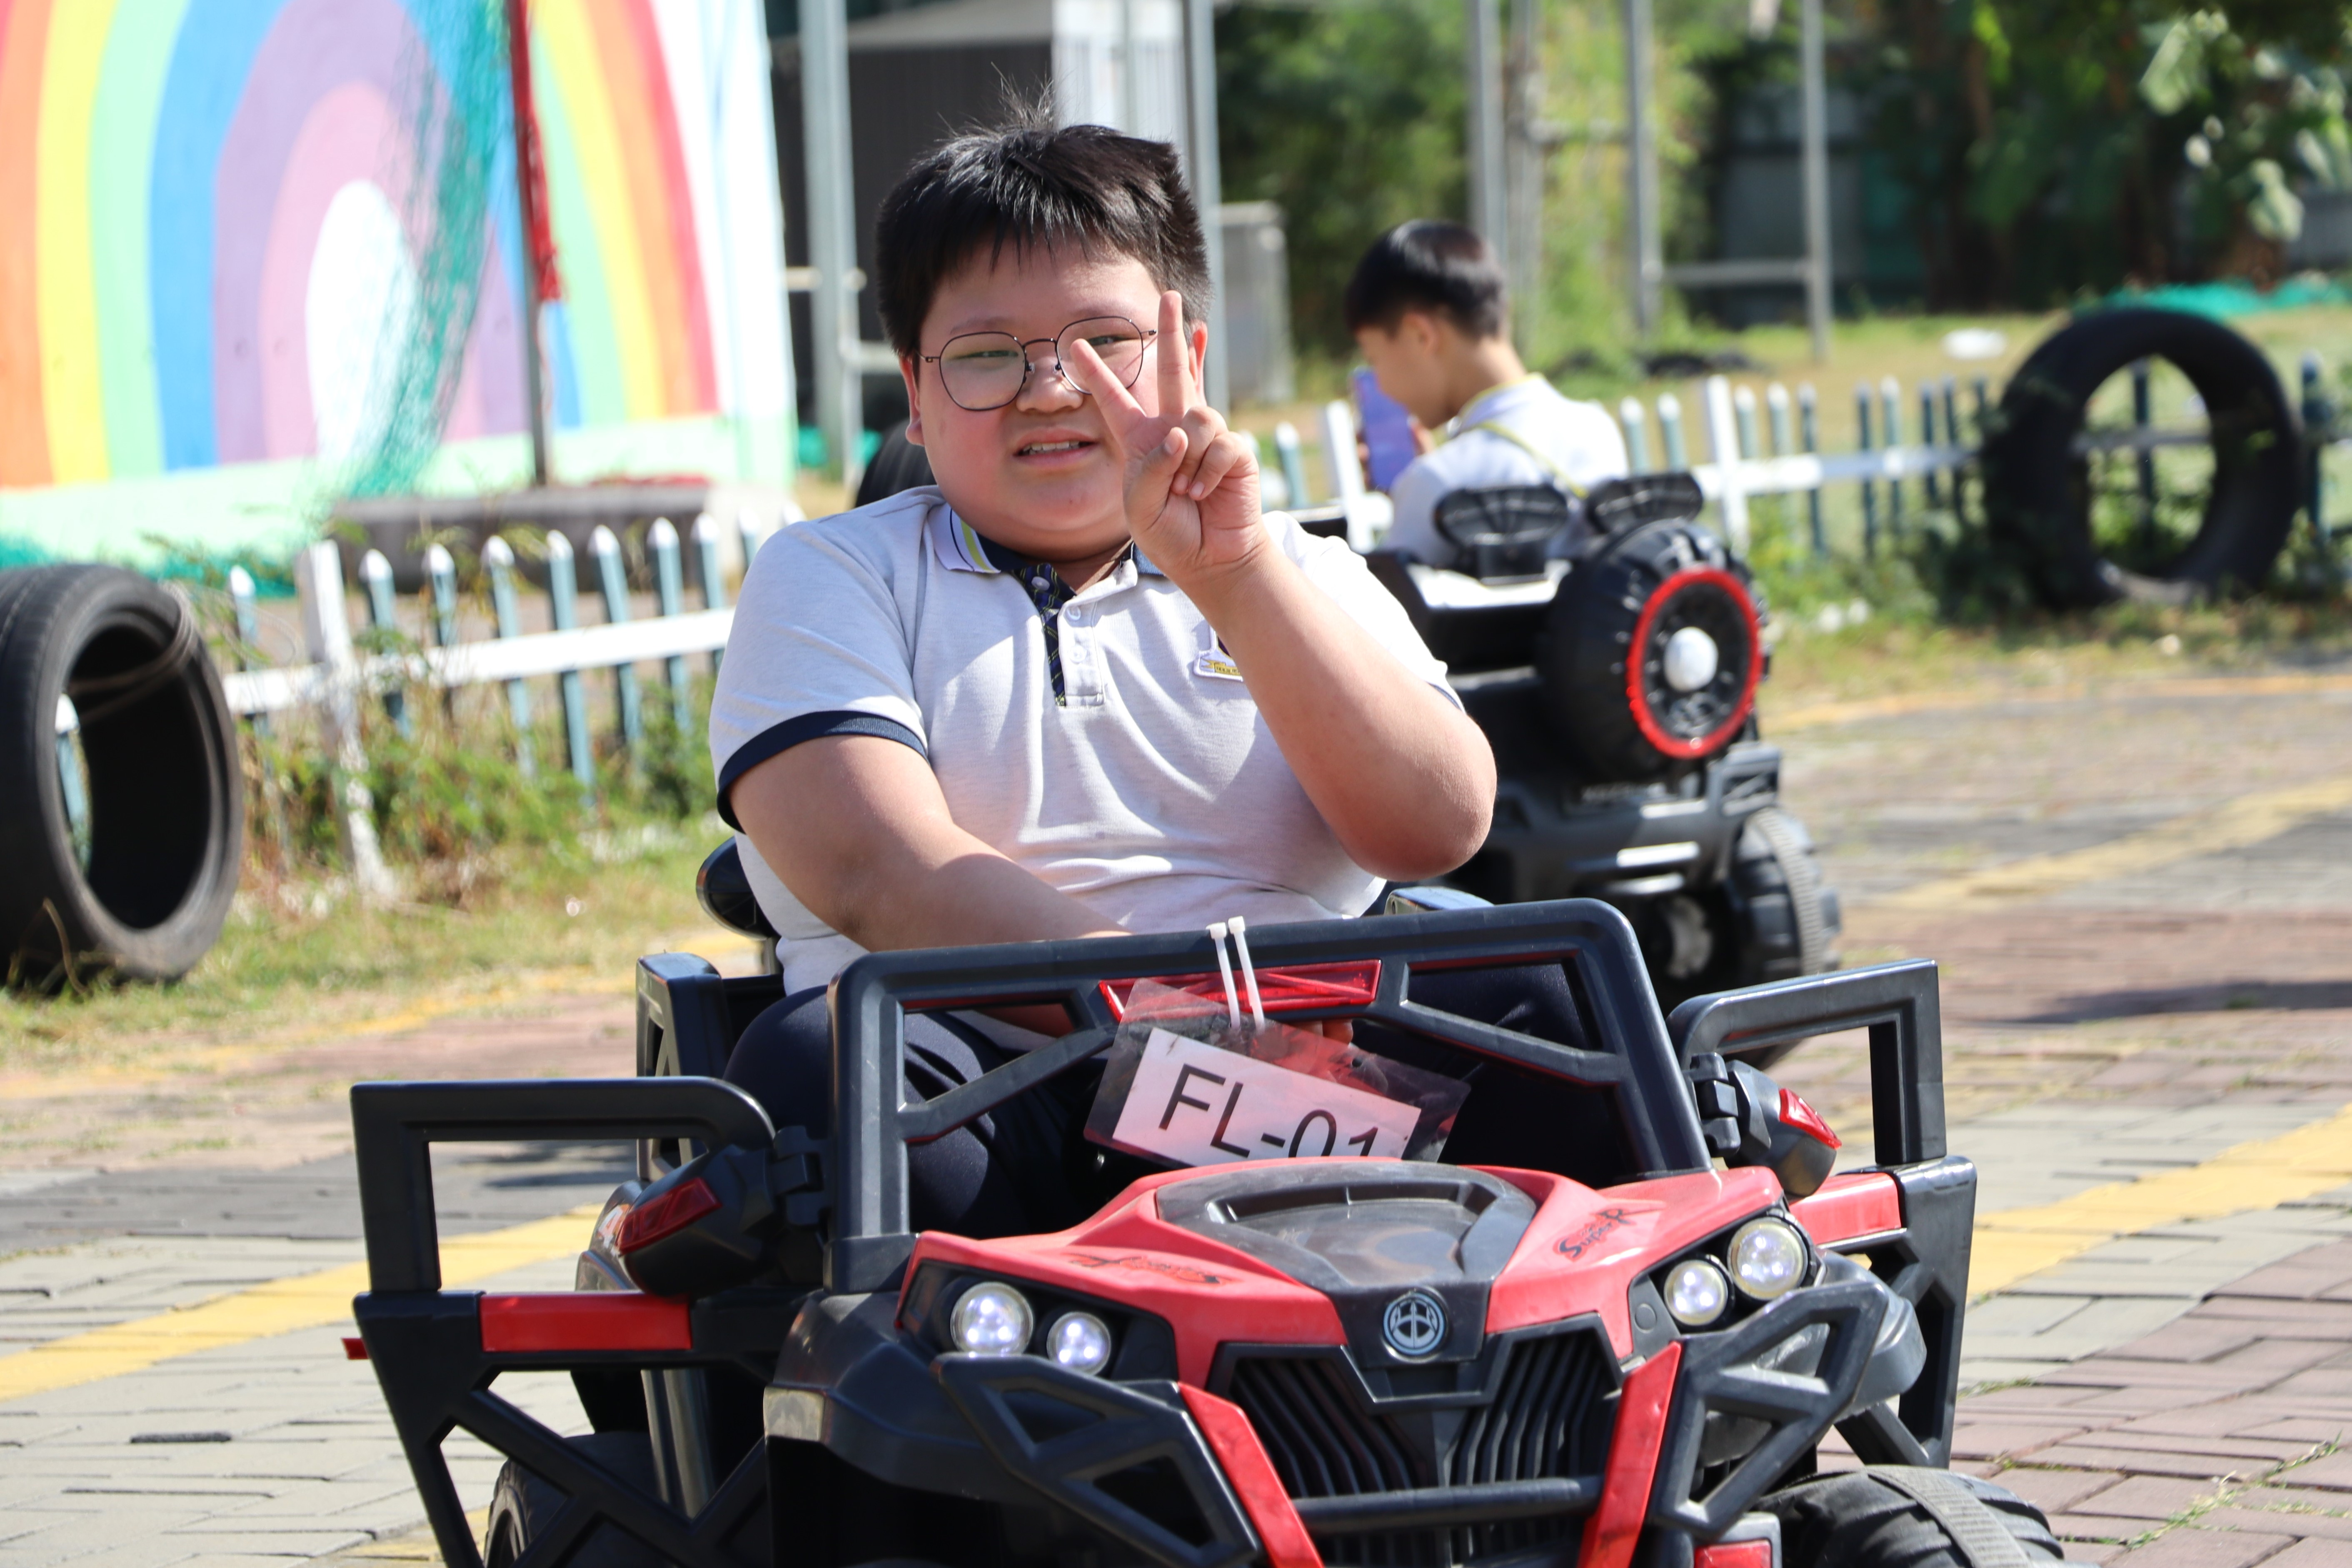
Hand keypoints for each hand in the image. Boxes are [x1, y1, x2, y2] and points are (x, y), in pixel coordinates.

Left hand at [1065, 291, 1263, 581]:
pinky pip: (1218, 443)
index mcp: (1141, 440)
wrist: (1210, 557)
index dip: (1097, 373)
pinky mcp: (1234, 449)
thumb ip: (1149, 467)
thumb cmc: (1170, 533)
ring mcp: (1206, 436)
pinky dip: (1207, 472)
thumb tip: (1180, 431)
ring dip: (1189, 458)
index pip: (1115, 400)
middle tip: (1169, 296)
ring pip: (1195, 414)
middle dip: (1169, 332)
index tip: (1074, 345)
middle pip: (1169, 371)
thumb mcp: (1138, 505)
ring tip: (1187, 490)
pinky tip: (1205, 491)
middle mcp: (1173, 429)